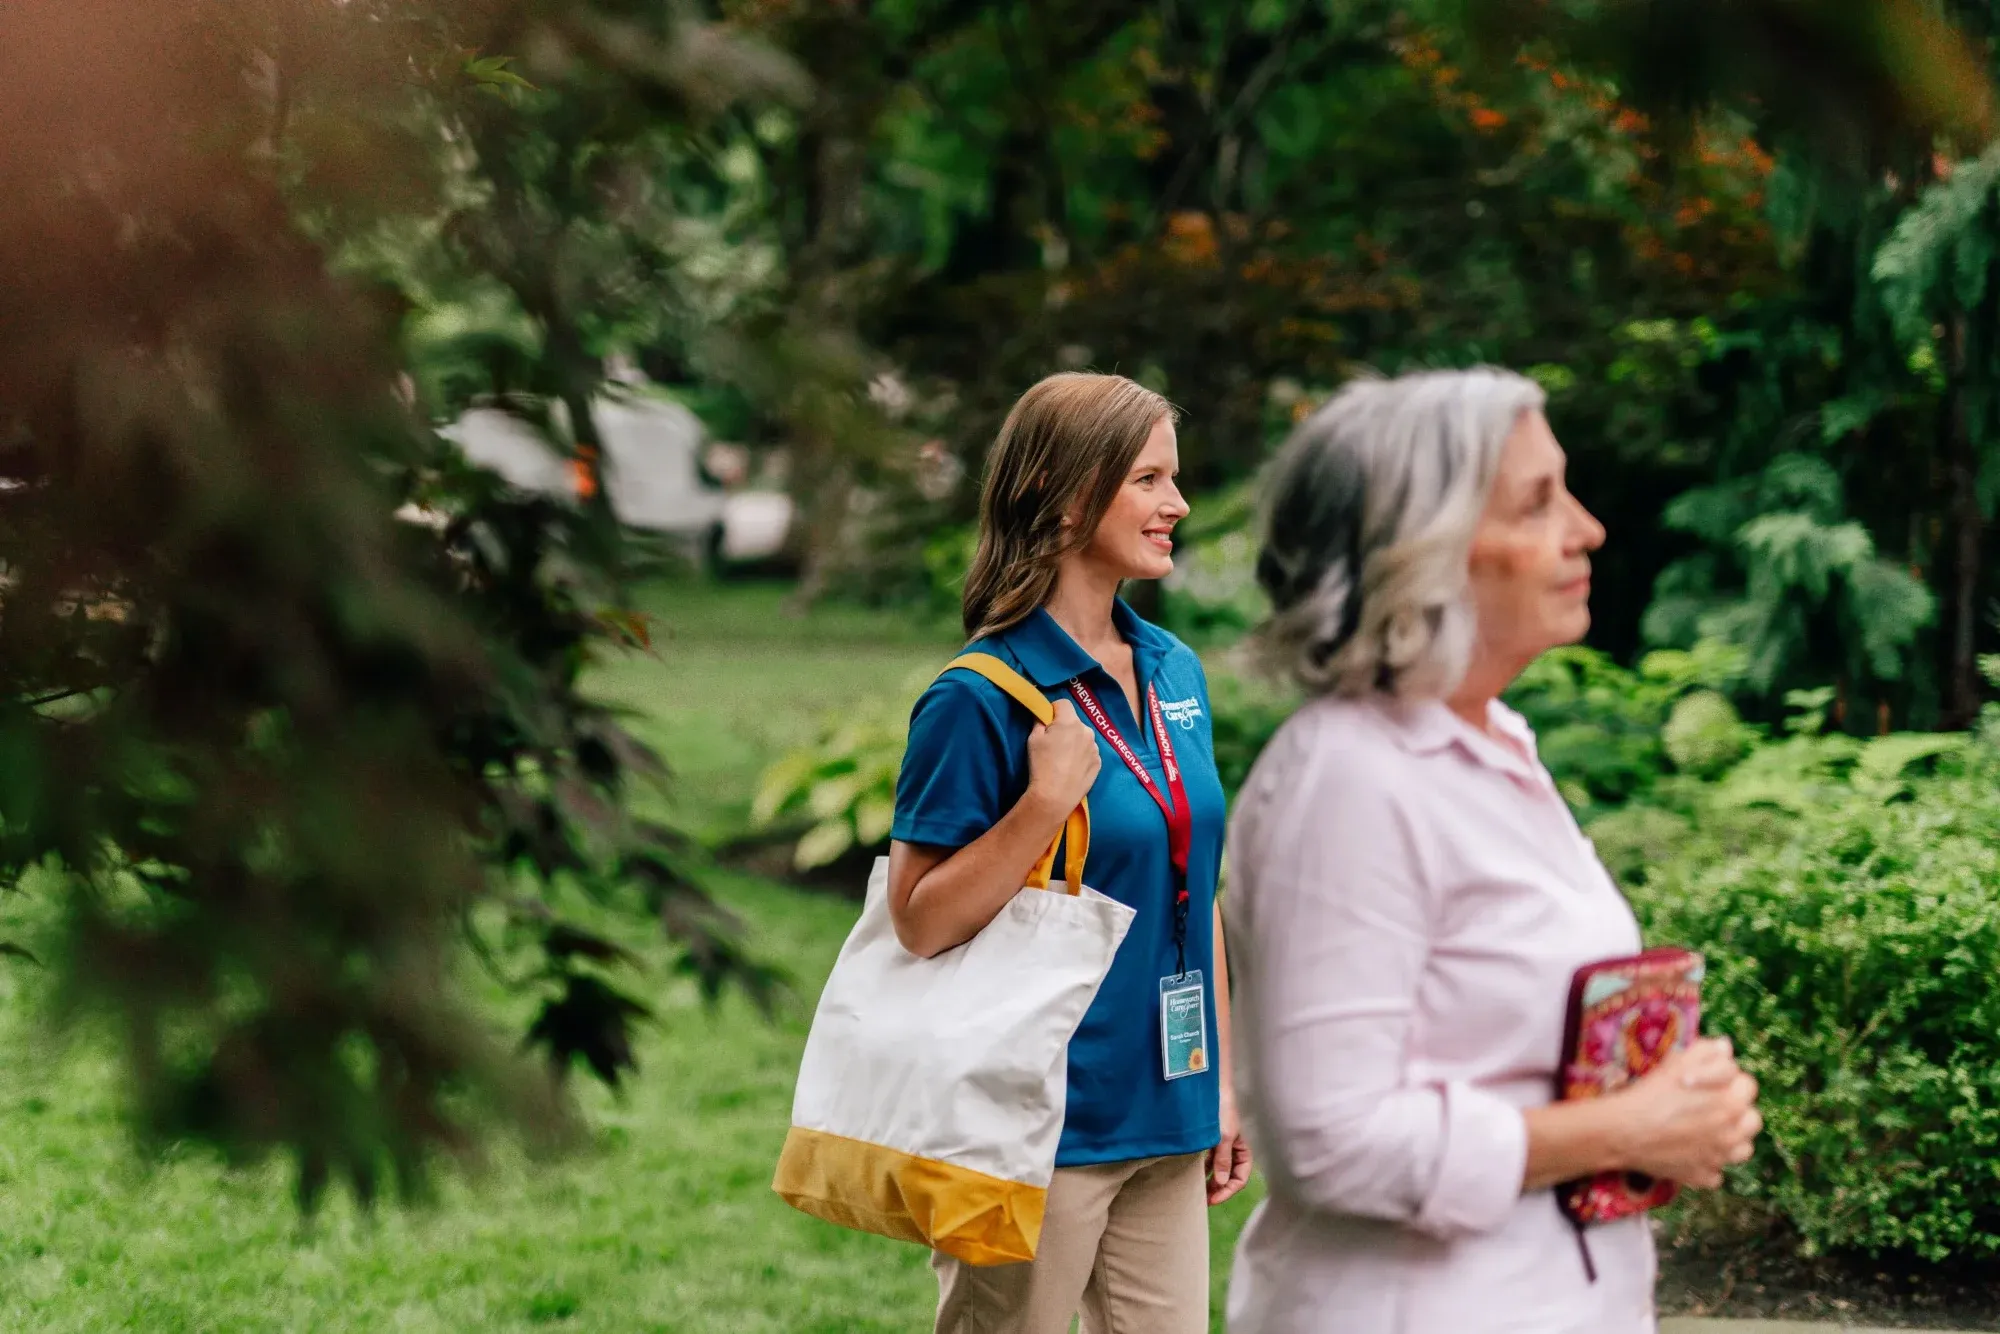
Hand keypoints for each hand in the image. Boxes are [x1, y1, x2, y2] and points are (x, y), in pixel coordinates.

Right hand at [1027, 698, 1100, 813]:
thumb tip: (1044, 717)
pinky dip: (1082, 755)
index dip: (1053, 711)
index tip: (1046, 724)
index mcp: (1070, 722)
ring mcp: (1095, 748)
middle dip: (1065, 727)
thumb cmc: (1042, 764)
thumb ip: (1040, 722)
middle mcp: (1087, 731)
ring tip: (1063, 759)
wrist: (1055, 796)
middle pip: (1074, 721)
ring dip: (1075, 741)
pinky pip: (1089, 752)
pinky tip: (1072, 768)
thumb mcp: (1033, 739)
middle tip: (1053, 744)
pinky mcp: (1098, 763)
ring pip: (1083, 737)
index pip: (1063, 703)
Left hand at [1207, 1095, 1252, 1205]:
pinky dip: (1202, 1170)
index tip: (1213, 1199)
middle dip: (1218, 1190)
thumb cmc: (1222, 1110)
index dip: (1228, 1191)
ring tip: (1198, 1192)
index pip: (1240, 1178)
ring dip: (1210, 1181)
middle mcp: (1233, 1150)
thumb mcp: (1224, 1136)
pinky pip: (1208, 1161)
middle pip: (1229, 1177)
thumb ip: (1223, 1160)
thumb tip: (1222, 1182)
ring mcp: (1221, 1146)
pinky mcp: (1210, 1141)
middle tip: (1204, 1201)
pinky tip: (1194, 1175)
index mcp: (1242, 1151)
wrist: (1211, 1088)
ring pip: (1217, 1170)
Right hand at [1613, 1037, 1761, 1188]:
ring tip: (1707, 1130)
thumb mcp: (1677, 1062)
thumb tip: (1725, 1048)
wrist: (1623, 1131)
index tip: (1705, 1078)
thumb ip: (1706, 1052)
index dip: (1726, 1077)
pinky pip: (1716, 1173)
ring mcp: (1719, 1159)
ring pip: (1742, 1149)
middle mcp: (1733, 1134)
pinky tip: (1691, 1153)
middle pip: (1753, 1120)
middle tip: (1711, 1102)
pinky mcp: (1702, 1177)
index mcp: (1732, 1104)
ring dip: (1731, 1139)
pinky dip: (1708, 1164)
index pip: (1747, 1085)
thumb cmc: (1651, 1094)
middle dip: (1736, 1108)